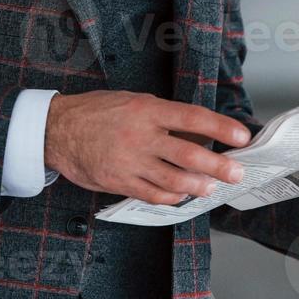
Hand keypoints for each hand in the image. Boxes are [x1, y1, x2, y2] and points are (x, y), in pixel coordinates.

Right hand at [44, 91, 250, 204]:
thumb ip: (161, 117)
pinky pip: (153, 195)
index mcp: (147, 110)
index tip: (242, 136)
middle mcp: (141, 136)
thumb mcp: (132, 101)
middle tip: (237, 173)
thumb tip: (195, 131)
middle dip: (219, 166)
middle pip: (190, 155)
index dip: (221, 128)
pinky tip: (182, 195)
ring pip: (174, 180)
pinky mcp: (119, 182)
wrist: (57, 129)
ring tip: (212, 187)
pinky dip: (172, 197)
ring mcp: (130, 162)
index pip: (193, 118)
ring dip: (198, 186)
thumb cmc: (97, 112)